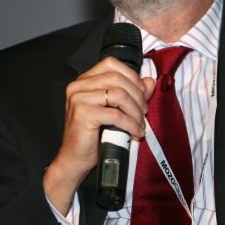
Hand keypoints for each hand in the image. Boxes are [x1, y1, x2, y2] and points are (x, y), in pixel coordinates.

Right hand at [44, 57, 154, 213]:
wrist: (75, 160)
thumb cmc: (93, 136)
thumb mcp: (114, 111)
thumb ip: (131, 94)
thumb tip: (149, 82)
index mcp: (84, 81)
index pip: (111, 64)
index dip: (131, 76)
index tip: (142, 93)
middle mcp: (78, 86)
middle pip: (117, 78)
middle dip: (137, 95)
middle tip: (144, 112)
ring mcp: (78, 99)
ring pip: (118, 94)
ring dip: (135, 111)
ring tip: (140, 124)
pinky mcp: (82, 114)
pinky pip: (116, 114)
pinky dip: (131, 124)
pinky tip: (136, 133)